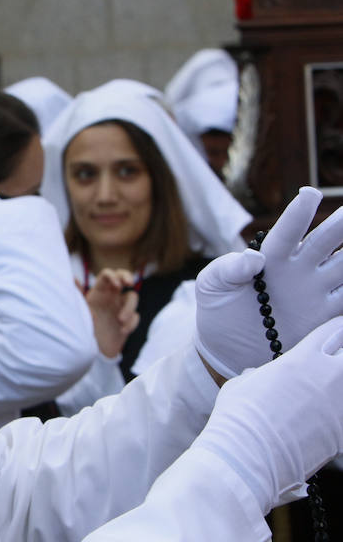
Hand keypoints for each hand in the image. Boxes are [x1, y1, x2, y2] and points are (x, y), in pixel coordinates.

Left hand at [84, 268, 139, 357]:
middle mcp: (110, 296)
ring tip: (120, 320)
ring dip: (129, 307)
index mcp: (98, 292)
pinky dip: (131, 323)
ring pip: (133, 297)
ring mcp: (120, 307)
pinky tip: (122, 331)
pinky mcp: (128, 321)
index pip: (107, 275)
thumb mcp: (79, 311)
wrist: (90, 351)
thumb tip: (72, 278)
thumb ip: (77, 295)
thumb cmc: (82, 328)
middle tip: (129, 283)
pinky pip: (136, 316)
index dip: (113, 276)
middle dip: (128, 277)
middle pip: (123, 277)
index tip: (117, 285)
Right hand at [192, 317, 342, 513]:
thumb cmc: (238, 417)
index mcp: (302, 358)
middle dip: (342, 351)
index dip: (335, 329)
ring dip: (338, 383)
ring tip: (327, 389)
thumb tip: (263, 376)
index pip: (334, 330)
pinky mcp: (342, 432)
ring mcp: (339, 405)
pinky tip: (321, 418)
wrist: (247, 456)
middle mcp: (328, 377)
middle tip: (335, 357)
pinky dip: (337, 412)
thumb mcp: (243, 383)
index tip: (334, 331)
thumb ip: (262, 374)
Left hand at [195, 186, 342, 377]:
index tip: (309, 194)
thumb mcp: (211, 285)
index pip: (288, 231)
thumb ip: (227, 268)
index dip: (299, 214)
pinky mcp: (325, 318)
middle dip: (341, 226)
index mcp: (272, 256)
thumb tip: (253, 257)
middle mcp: (300, 268)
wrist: (226, 348)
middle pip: (327, 242)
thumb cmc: (217, 307)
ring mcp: (316, 292)